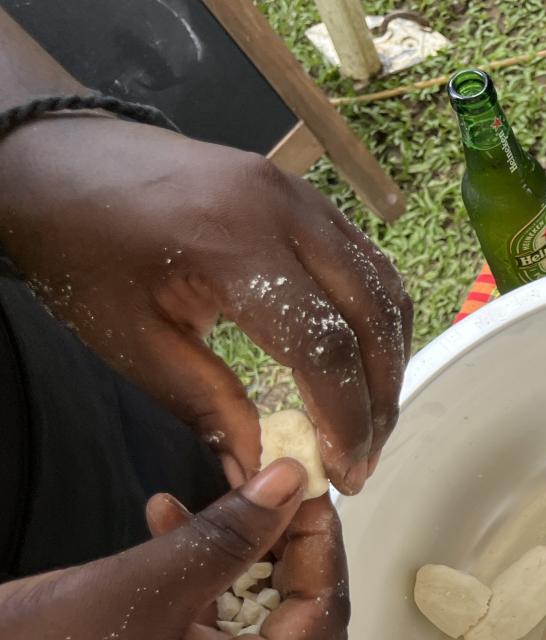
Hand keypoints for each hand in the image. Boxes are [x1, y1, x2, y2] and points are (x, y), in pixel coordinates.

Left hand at [0, 117, 411, 493]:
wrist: (56, 159)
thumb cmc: (79, 248)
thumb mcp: (133, 342)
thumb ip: (208, 408)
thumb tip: (259, 474)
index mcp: (232, 243)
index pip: (324, 342)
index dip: (346, 416)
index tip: (344, 471)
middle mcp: (285, 210)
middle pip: (373, 316)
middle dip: (379, 398)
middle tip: (363, 459)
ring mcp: (303, 197)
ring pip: (384, 288)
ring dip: (389, 360)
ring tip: (369, 419)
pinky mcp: (307, 197)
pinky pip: (368, 263)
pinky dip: (378, 320)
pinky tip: (362, 364)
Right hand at [0, 459, 348, 639]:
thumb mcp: (132, 591)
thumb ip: (223, 537)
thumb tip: (293, 481)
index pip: (322, 622)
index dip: (322, 548)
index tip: (308, 485)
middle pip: (296, 632)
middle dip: (288, 554)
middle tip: (273, 487)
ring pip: (249, 636)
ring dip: (238, 566)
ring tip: (218, 497)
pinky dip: (198, 595)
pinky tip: (169, 530)